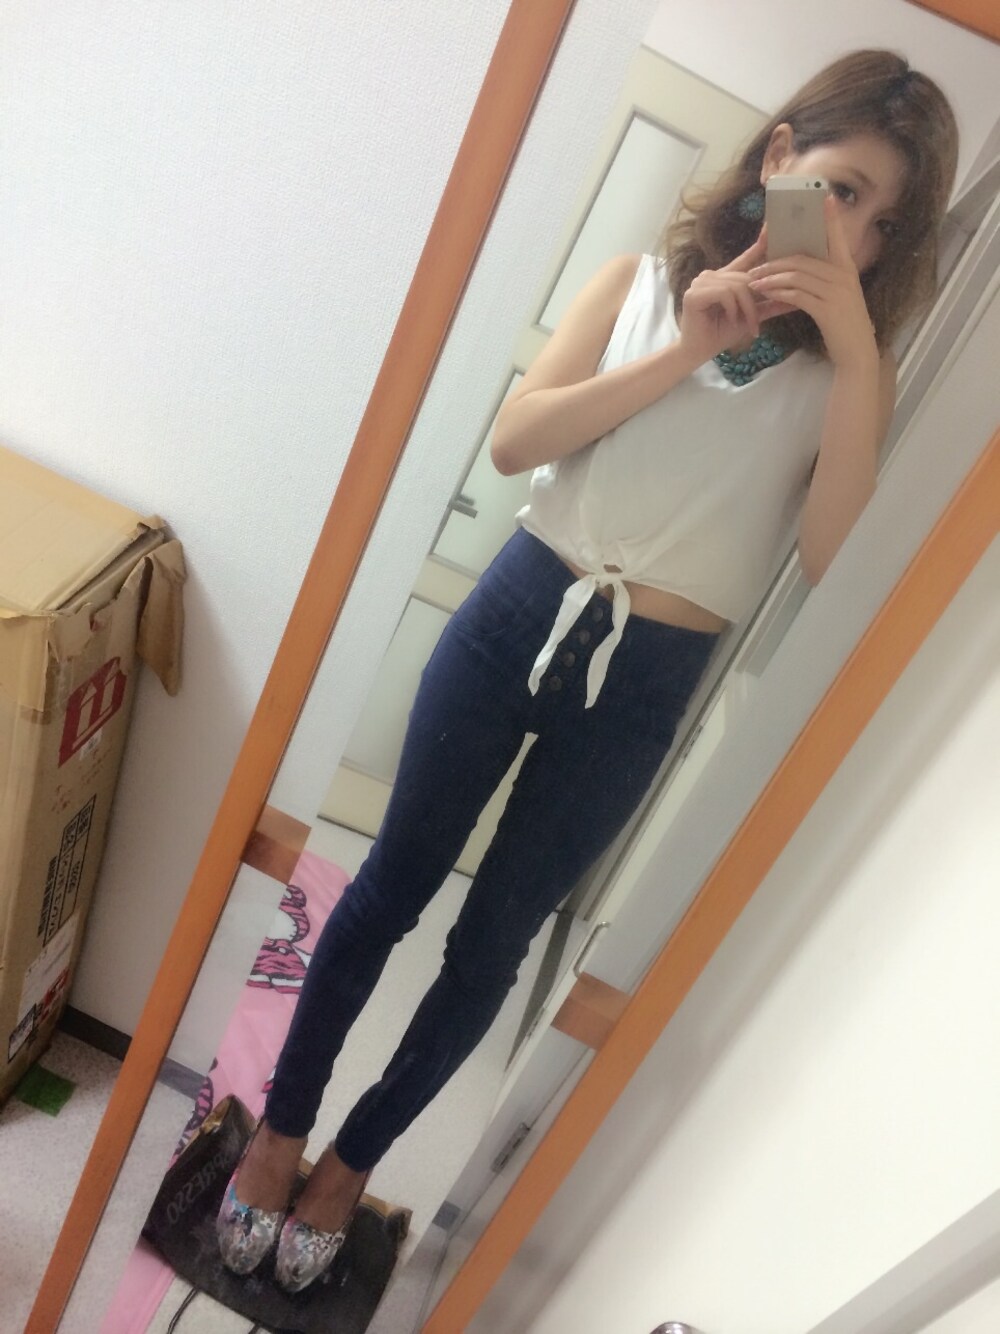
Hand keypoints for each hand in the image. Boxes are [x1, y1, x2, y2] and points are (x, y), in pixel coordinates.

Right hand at [677, 226, 795, 367]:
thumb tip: (795, 300)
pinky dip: (733, 309)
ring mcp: (701, 282)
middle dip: (756, 301)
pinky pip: (725, 293)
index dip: (759, 244)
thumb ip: (770, 306)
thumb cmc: (721, 334)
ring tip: (746, 326)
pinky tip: (730, 320)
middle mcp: (711, 275)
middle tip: (756, 323)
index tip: (772, 228)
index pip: (746, 258)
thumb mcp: (751, 318)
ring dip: (746, 309)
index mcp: (724, 277)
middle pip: (746, 277)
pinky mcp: (694, 293)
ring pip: (738, 286)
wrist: (698, 352)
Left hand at [746, 196, 878, 369]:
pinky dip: (778, 295)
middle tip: (755, 269)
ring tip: (754, 284)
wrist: (857, 352)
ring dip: (771, 279)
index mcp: (847, 269)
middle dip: (775, 262)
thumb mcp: (838, 297)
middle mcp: (843, 276)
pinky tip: (765, 297)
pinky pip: (796, 295)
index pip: (837, 237)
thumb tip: (800, 268)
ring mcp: (836, 291)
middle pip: (803, 259)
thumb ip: (824, 280)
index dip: (830, 218)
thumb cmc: (844, 325)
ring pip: (796, 276)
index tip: (823, 196)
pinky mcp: (827, 309)